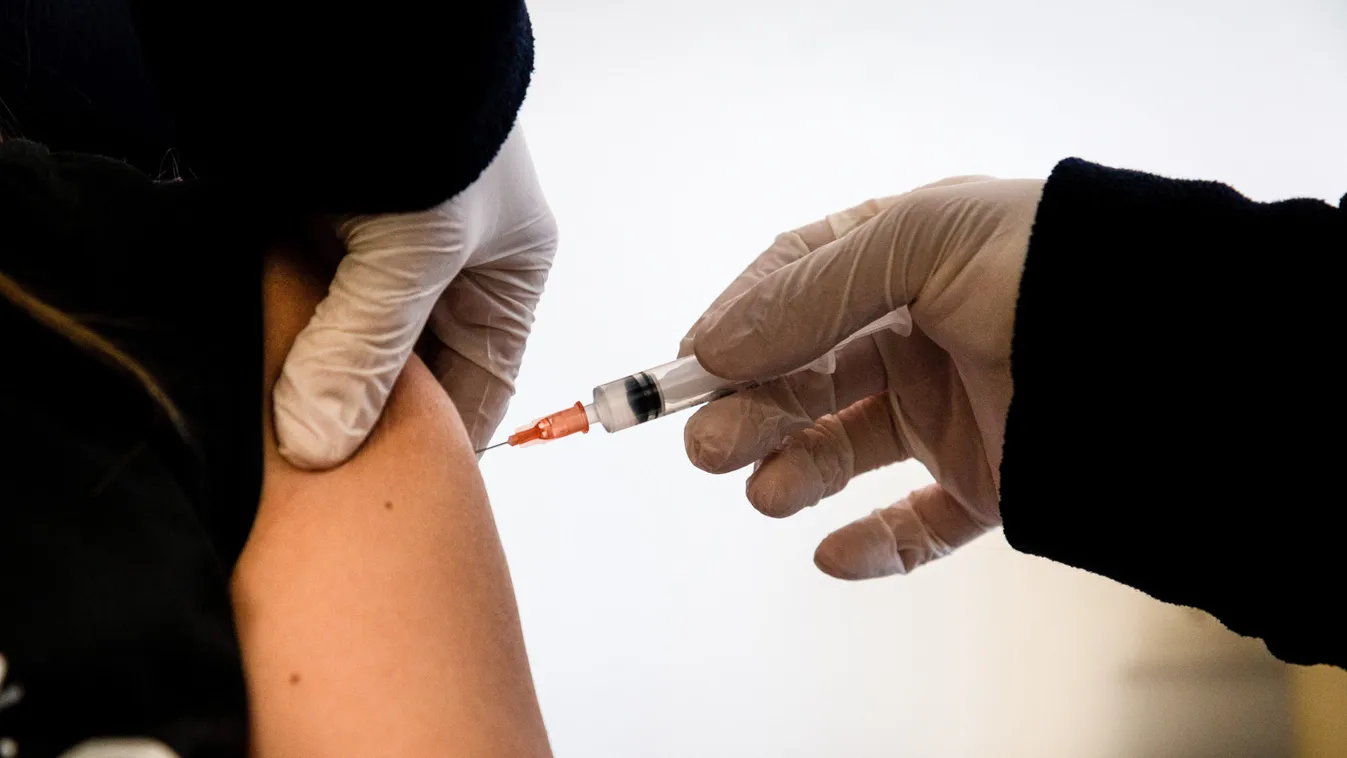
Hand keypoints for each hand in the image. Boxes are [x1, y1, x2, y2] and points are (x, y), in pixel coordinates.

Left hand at [273, 125, 556, 468]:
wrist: (357, 30)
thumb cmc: (430, 124)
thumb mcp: (411, 253)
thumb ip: (363, 350)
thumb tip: (318, 444)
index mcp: (506, 274)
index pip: (482, 385)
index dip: (446, 443)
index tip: (401, 492)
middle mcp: (448, 267)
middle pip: (411, 370)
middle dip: (370, 411)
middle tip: (324, 466)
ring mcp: (382, 245)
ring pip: (350, 339)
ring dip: (318, 373)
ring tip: (285, 426)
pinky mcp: (322, 223)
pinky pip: (304, 300)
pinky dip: (282, 331)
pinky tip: (260, 365)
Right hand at [680, 176, 1042, 577]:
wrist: (1175, 350)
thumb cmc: (1047, 264)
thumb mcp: (919, 243)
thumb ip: (810, 292)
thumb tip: (712, 344)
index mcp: (899, 263)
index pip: (791, 291)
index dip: (736, 329)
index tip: (691, 369)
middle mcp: (916, 336)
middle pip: (803, 378)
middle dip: (749, 411)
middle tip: (712, 447)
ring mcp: (950, 412)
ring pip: (843, 452)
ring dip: (792, 473)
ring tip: (769, 491)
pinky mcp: (988, 483)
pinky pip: (917, 526)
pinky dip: (873, 547)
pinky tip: (836, 554)